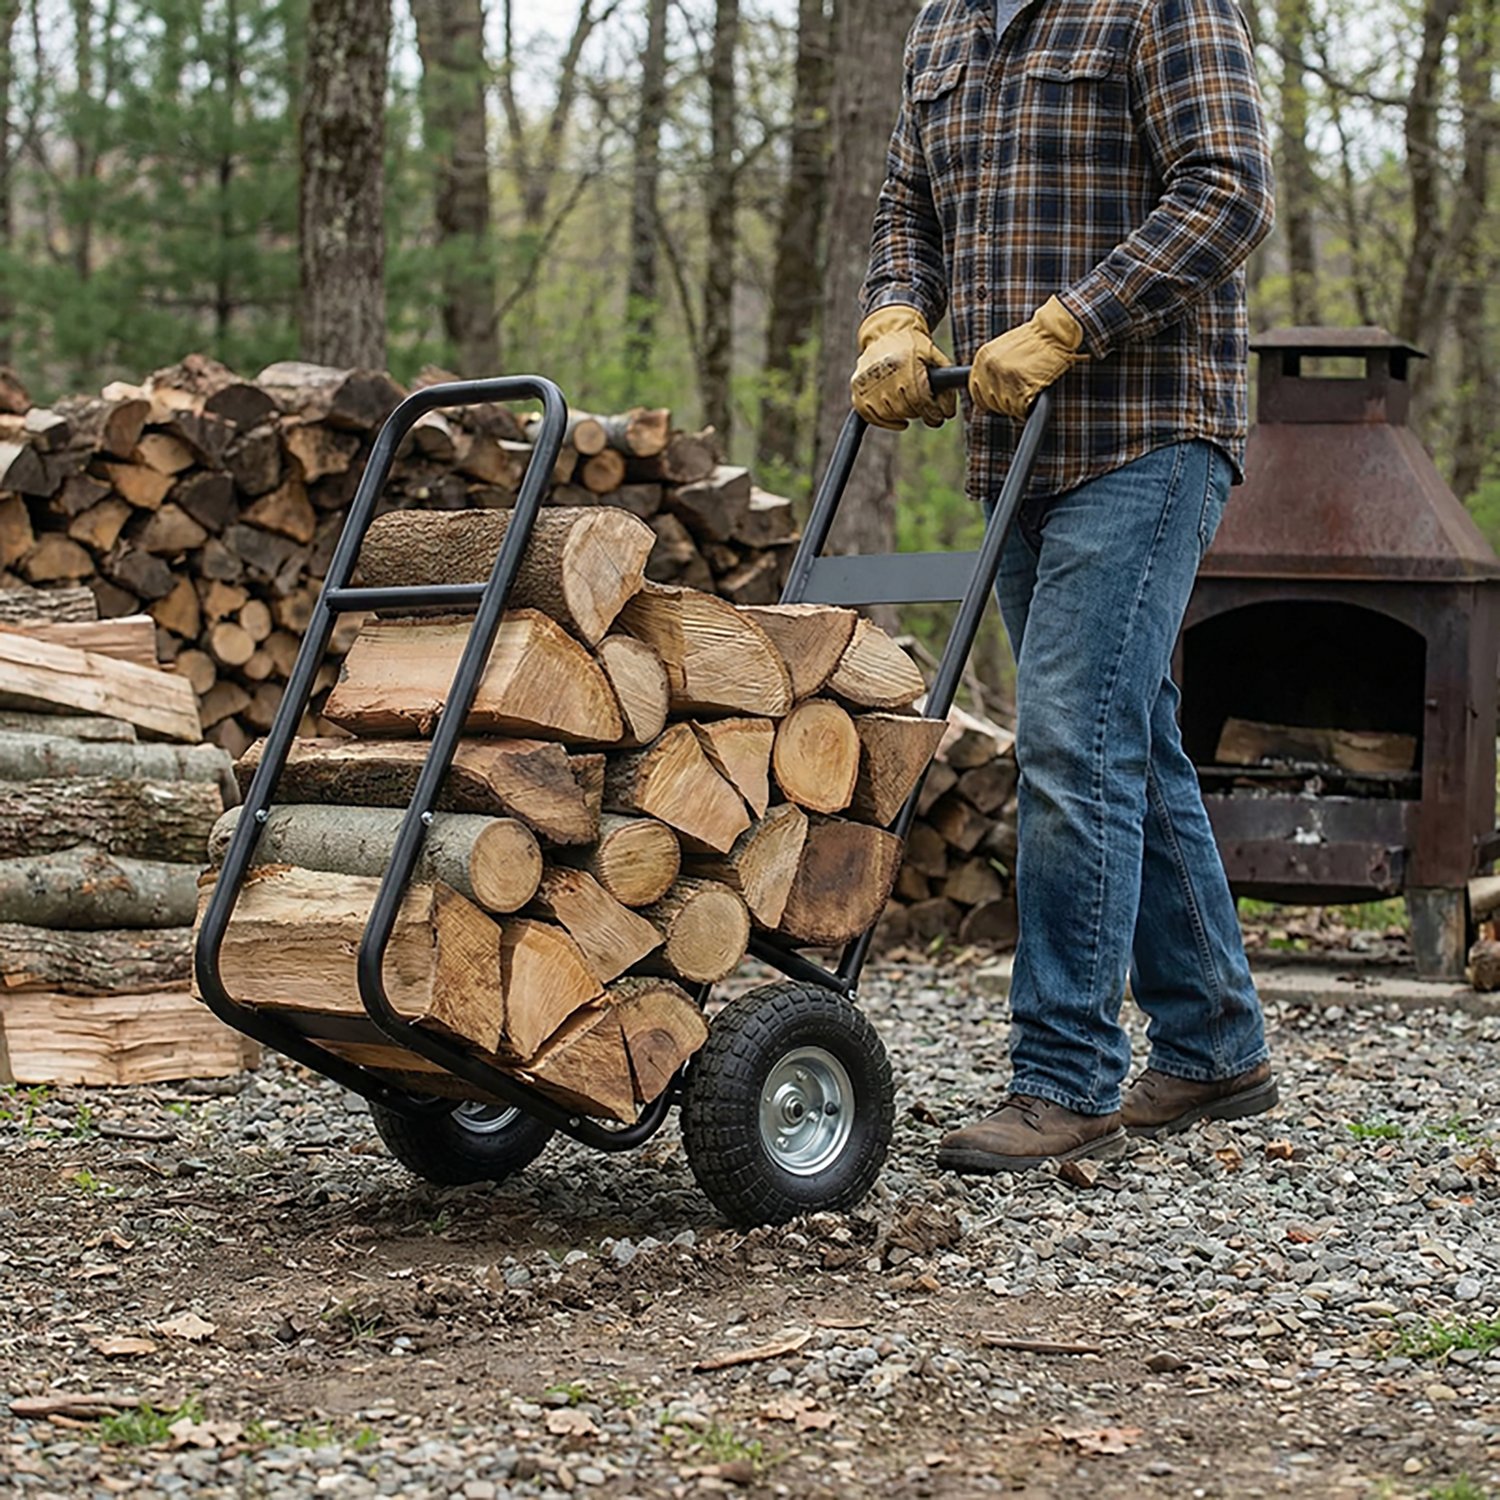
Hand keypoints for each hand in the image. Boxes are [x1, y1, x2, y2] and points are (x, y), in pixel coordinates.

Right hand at [850, 305, 957, 430]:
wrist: (886, 332)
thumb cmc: (913, 345)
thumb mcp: (932, 354)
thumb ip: (945, 378)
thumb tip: (949, 410)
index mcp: (905, 364)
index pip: (920, 399)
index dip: (932, 413)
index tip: (939, 417)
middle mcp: (884, 374)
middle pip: (906, 409)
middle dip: (920, 412)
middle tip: (926, 410)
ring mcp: (868, 384)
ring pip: (891, 414)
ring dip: (905, 415)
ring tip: (912, 407)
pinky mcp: (858, 391)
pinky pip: (872, 417)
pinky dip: (888, 422)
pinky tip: (900, 421)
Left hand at [969, 296, 1087, 419]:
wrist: (1055, 332)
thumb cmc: (1035, 341)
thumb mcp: (1004, 349)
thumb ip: (992, 369)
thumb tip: (985, 394)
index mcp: (983, 358)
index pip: (976, 392)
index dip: (989, 400)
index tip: (1002, 397)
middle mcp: (990, 368)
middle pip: (991, 402)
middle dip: (1006, 402)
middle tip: (1021, 392)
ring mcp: (1005, 378)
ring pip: (1005, 408)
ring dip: (1017, 406)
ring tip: (1030, 389)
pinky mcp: (1021, 387)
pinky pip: (1019, 410)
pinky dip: (1027, 409)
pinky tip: (1035, 394)